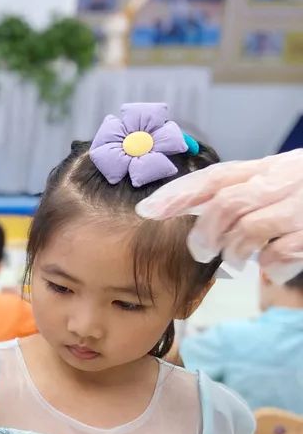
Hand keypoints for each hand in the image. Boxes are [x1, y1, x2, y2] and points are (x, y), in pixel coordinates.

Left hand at [136, 149, 302, 281]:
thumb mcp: (276, 182)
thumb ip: (240, 191)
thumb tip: (192, 210)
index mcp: (269, 168)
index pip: (216, 176)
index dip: (178, 193)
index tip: (147, 211)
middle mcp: (285, 180)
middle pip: (227, 204)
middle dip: (205, 232)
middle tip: (202, 250)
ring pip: (250, 229)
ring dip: (236, 250)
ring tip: (238, 259)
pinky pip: (282, 250)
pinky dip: (271, 262)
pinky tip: (273, 266)